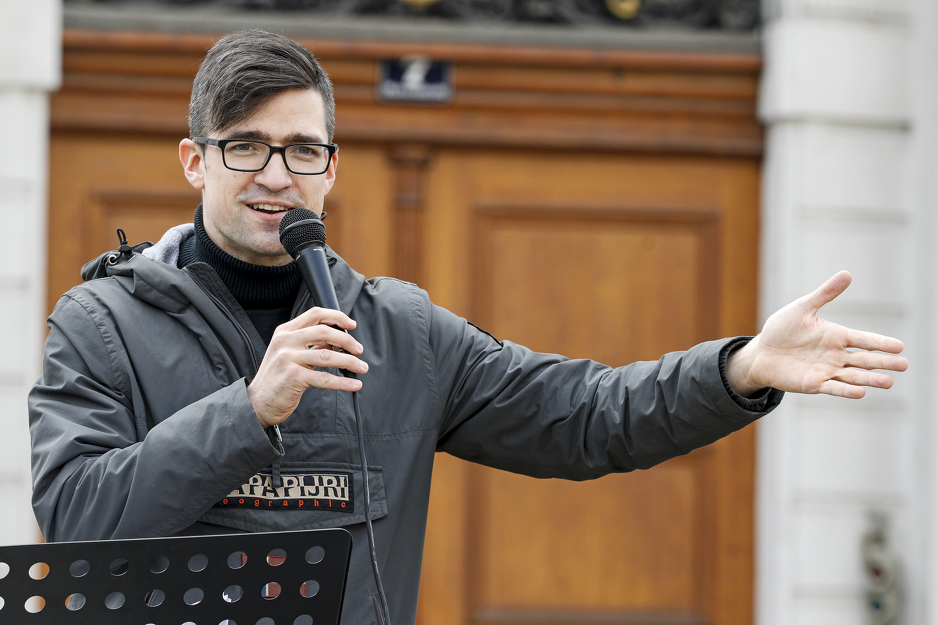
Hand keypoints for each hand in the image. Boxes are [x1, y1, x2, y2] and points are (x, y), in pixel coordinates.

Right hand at [247, 307, 367, 427]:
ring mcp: (288, 358)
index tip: (351, 325)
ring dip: (350, 362)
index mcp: (285, 332)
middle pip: (324, 331)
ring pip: (328, 355)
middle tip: (359, 350)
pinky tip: (354, 384)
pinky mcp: (293, 376)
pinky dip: (343, 382)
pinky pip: (325, 378)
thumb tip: (338, 339)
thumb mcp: (291, 354)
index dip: (337, 317)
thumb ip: (312, 344)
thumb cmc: (277, 379)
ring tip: (362, 367)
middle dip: (348, 341)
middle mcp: (285, 341)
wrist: (258, 403)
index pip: (315, 314)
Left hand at [726, 271, 907, 398]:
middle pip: (865, 360)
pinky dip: (846, 390)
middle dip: (884, 362)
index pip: (864, 339)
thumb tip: (847, 274)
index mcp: (836, 336)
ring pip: (854, 376)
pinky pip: (833, 388)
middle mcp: (836, 355)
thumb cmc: (781, 329)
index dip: (881, 343)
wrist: (761, 353)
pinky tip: (860, 392)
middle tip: (904, 364)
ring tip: (889, 381)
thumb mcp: (802, 308)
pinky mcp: (814, 384)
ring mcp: (827, 370)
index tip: (899, 346)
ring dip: (871, 379)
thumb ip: (824, 294)